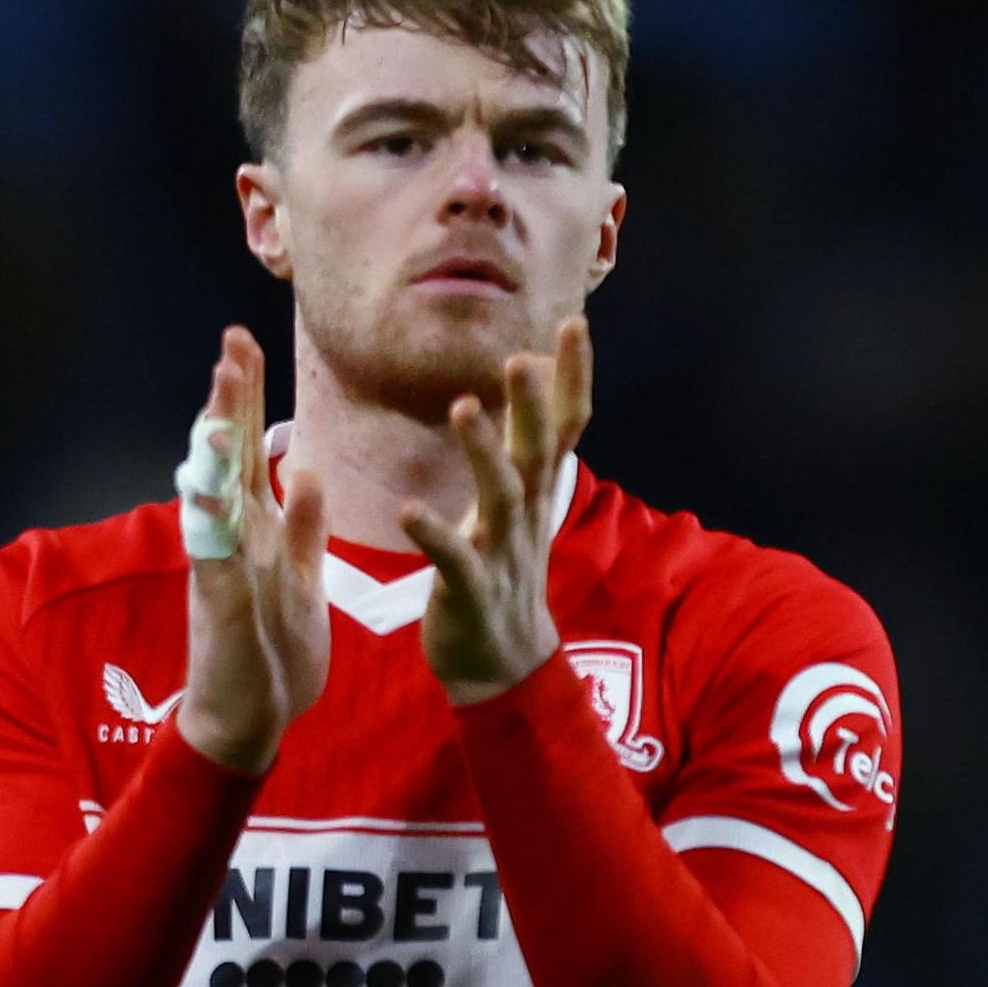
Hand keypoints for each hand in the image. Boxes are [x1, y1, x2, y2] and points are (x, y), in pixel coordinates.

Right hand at [175, 328, 333, 773]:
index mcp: (260, 527)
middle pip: (228, 455)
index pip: (252, 448)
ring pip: (214, 491)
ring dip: (214, 442)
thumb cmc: (274, 647)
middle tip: (232, 342)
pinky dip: (210, 518)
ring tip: (218, 393)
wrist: (252, 714)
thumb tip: (305, 468)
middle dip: (229, 400)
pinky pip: (213, 553)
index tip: (247, 344)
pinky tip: (208, 484)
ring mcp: (223, 563)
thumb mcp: (303, 576)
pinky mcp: (219, 599)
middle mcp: (235, 536)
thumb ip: (304, 526)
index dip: (249, 399)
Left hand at [403, 316, 589, 704]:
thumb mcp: (519, 509)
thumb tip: (523, 398)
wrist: (503, 662)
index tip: (574, 324)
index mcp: (535, 492)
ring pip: (500, 495)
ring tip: (463, 410)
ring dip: (483, 452)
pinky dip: (436, 534)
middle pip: (538, 451)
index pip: (565, 426)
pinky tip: (413, 510)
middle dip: (532, 404)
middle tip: (519, 357)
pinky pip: (455, 558)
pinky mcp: (473, 588)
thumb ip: (521, 456)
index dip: (571, 377)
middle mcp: (526, 515)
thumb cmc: (502, 576)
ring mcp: (503, 552)